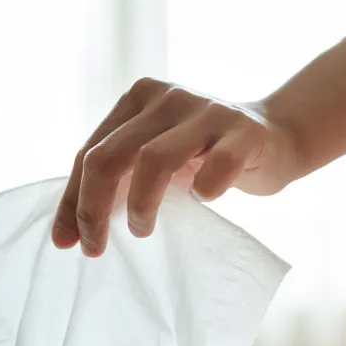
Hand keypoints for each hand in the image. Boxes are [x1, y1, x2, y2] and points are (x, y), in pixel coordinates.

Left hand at [51, 77, 301, 255]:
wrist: (278, 136)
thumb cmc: (207, 154)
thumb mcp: (159, 156)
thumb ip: (121, 176)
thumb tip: (71, 230)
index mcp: (140, 98)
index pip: (91, 151)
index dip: (73, 200)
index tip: (67, 242)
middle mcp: (169, 98)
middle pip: (111, 155)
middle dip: (94, 208)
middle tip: (96, 247)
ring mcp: (208, 111)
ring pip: (154, 159)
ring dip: (141, 204)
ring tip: (142, 230)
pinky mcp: (245, 132)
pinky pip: (217, 165)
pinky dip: (205, 190)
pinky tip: (203, 200)